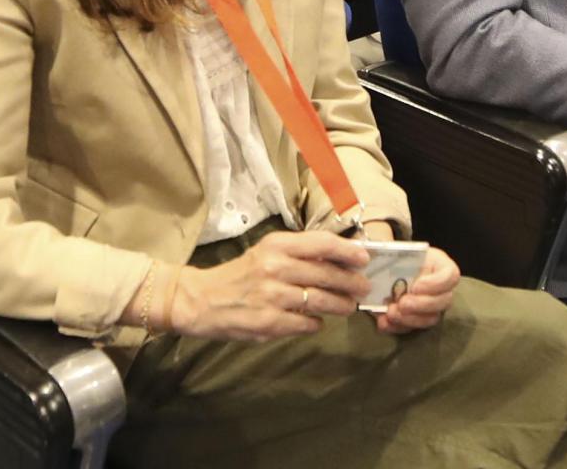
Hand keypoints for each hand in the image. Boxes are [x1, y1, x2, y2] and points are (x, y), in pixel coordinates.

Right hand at [170, 231, 370, 341]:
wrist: (201, 300)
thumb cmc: (241, 274)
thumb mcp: (267, 253)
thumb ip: (300, 254)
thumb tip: (341, 258)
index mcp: (277, 245)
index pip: (323, 243)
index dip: (348, 251)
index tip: (364, 259)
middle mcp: (276, 267)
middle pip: (328, 274)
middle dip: (352, 283)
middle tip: (363, 287)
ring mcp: (273, 296)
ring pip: (322, 301)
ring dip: (341, 305)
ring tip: (348, 306)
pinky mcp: (269, 322)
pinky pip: (307, 323)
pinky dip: (316, 323)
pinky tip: (317, 321)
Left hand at [376, 248, 460, 334]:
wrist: (383, 270)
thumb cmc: (394, 256)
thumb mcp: (396, 249)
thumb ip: (391, 252)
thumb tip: (381, 252)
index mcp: (439, 265)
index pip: (451, 275)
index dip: (436, 284)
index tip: (416, 286)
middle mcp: (440, 288)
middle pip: (445, 301)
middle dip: (422, 305)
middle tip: (402, 304)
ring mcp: (431, 306)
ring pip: (432, 319)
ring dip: (410, 319)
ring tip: (390, 313)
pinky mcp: (416, 319)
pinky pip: (412, 329)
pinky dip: (397, 328)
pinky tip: (383, 322)